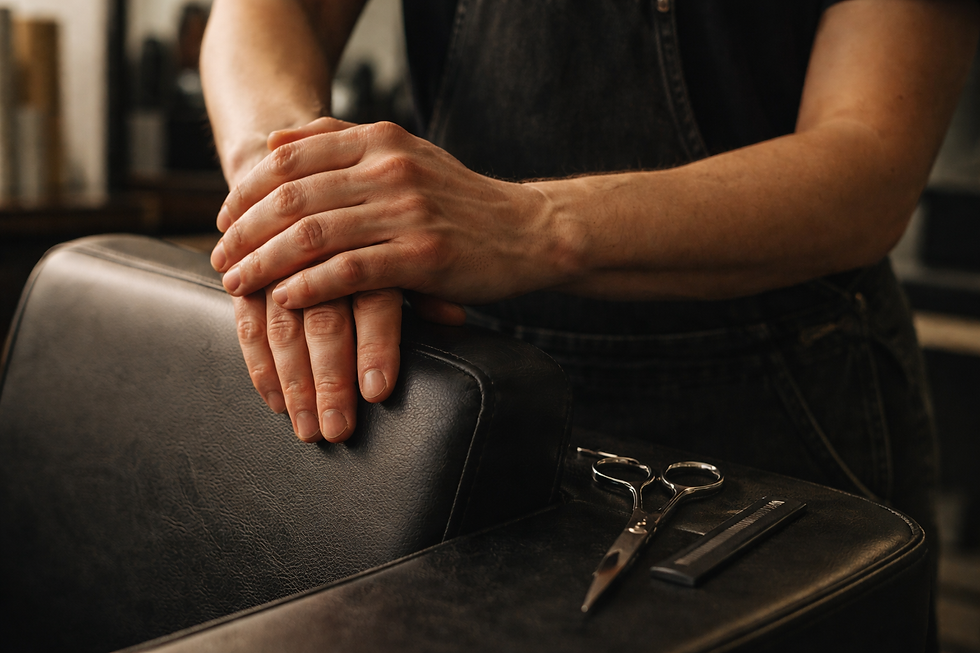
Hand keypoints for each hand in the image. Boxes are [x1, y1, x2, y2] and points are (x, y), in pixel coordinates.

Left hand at [221, 119, 465, 442]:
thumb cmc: (459, 200)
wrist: (529, 231)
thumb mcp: (405, 154)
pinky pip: (349, 271)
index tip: (222, 220)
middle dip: (243, 232)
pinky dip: (308, 287)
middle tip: (219, 259)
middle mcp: (390, 168)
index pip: (289, 158)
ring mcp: (407, 210)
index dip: (245, 191)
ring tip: (237, 285)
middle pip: (291, 198)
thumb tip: (273, 142)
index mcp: (380, 139)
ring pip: (312, 235)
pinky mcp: (423, 255)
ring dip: (264, 264)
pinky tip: (283, 300)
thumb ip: (343, 144)